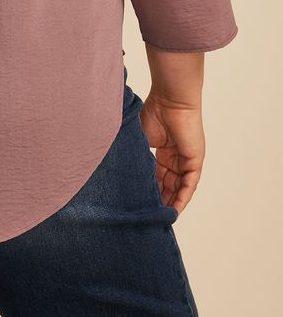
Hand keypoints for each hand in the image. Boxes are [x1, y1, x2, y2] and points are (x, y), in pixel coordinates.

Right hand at [139, 92, 204, 216]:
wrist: (170, 99)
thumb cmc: (153, 111)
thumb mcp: (140, 138)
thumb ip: (136, 154)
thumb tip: (120, 169)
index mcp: (163, 150)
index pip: (157, 175)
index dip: (150, 189)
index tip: (141, 203)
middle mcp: (176, 157)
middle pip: (168, 184)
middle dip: (159, 199)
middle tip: (149, 214)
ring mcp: (187, 160)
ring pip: (178, 187)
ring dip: (170, 202)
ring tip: (159, 217)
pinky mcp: (195, 161)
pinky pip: (189, 185)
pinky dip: (182, 198)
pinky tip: (174, 210)